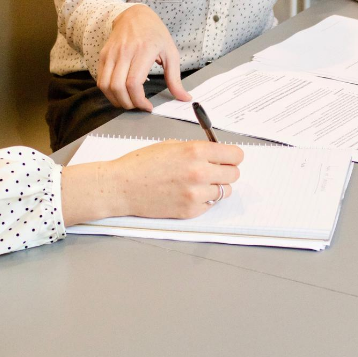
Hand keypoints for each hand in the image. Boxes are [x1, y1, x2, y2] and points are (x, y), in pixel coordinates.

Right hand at [61, 140, 243, 224]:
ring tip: (198, 183)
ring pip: (225, 191)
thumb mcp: (172, 145)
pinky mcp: (190, 211)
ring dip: (216, 187)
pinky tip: (187, 194)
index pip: (235, 155)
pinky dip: (203, 200)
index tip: (228, 158)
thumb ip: (197, 149)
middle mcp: (200, 172)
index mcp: (196, 151)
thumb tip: (217, 154)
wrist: (122, 186)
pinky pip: (210, 205)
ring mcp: (196, 194)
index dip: (232, 156)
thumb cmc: (142, 164)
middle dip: (225, 171)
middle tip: (213, 171)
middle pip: (234, 174)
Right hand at [97, 5, 191, 110]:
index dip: (139, 100)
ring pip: (105, 86)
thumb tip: (184, 98)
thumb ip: (175, 78)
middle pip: (118, 87)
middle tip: (138, 106)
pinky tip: (120, 93)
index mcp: (143, 51)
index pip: (133, 83)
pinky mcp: (103, 55)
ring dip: (116, 100)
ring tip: (129, 102)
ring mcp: (111, 53)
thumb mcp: (171, 53)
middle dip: (128, 104)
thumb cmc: (155, 33)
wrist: (135, 15)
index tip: (147, 106)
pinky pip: (100, 79)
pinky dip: (109, 92)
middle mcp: (124, 52)